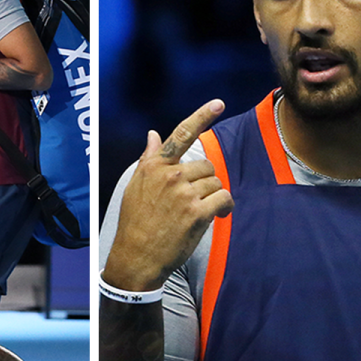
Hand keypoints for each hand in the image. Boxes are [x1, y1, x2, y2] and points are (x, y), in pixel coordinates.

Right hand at [104, 99, 233, 291]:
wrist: (136, 257)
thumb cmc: (135, 222)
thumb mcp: (135, 186)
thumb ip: (149, 158)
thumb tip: (154, 134)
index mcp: (155, 166)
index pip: (181, 134)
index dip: (202, 115)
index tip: (218, 103)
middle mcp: (170, 175)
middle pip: (207, 166)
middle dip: (204, 183)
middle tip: (191, 201)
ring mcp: (184, 193)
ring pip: (216, 183)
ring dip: (213, 197)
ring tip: (196, 212)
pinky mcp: (197, 213)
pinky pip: (223, 199)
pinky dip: (224, 208)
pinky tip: (215, 216)